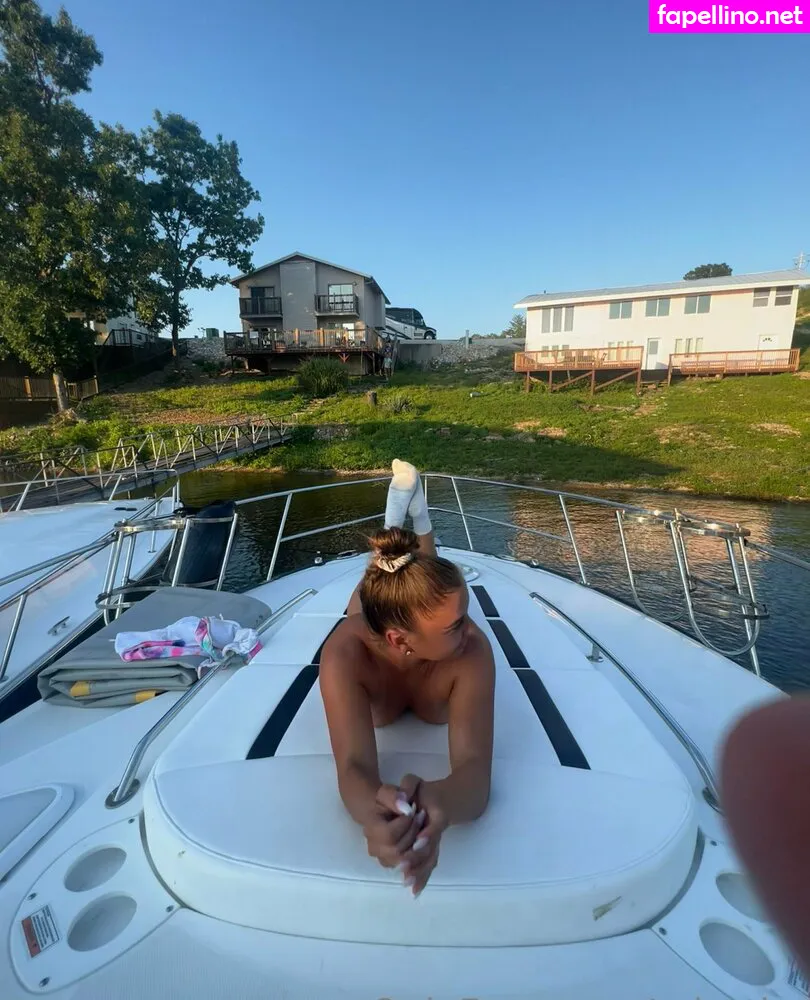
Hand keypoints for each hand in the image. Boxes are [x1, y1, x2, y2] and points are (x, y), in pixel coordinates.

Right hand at [362, 778, 423, 869]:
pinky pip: (409, 868)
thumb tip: (405, 805)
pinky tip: (424, 843)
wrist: (378, 812)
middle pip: (397, 852)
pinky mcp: (393, 862)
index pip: (389, 835)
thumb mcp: (386, 793)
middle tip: (421, 817)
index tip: (414, 811)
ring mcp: (383, 857)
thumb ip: (393, 797)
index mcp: (370, 830)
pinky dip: (419, 859)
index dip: (405, 824)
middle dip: (413, 834)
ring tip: (422, 828)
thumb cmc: (383, 802)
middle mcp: (374, 848)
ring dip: (418, 847)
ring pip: (404, 863)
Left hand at [397, 776, 448, 895]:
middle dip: (418, 858)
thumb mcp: (415, 782)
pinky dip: (423, 877)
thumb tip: (402, 802)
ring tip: (407, 882)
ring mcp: (435, 841)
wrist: (449, 800)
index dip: (427, 834)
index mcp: (438, 811)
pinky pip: (429, 865)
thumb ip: (408, 786)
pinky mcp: (432, 849)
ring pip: (430, 859)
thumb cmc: (427, 791)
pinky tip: (414, 891)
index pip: (434, 826)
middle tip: (404, 869)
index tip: (416, 843)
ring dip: (419, 871)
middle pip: (431, 847)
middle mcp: (438, 829)